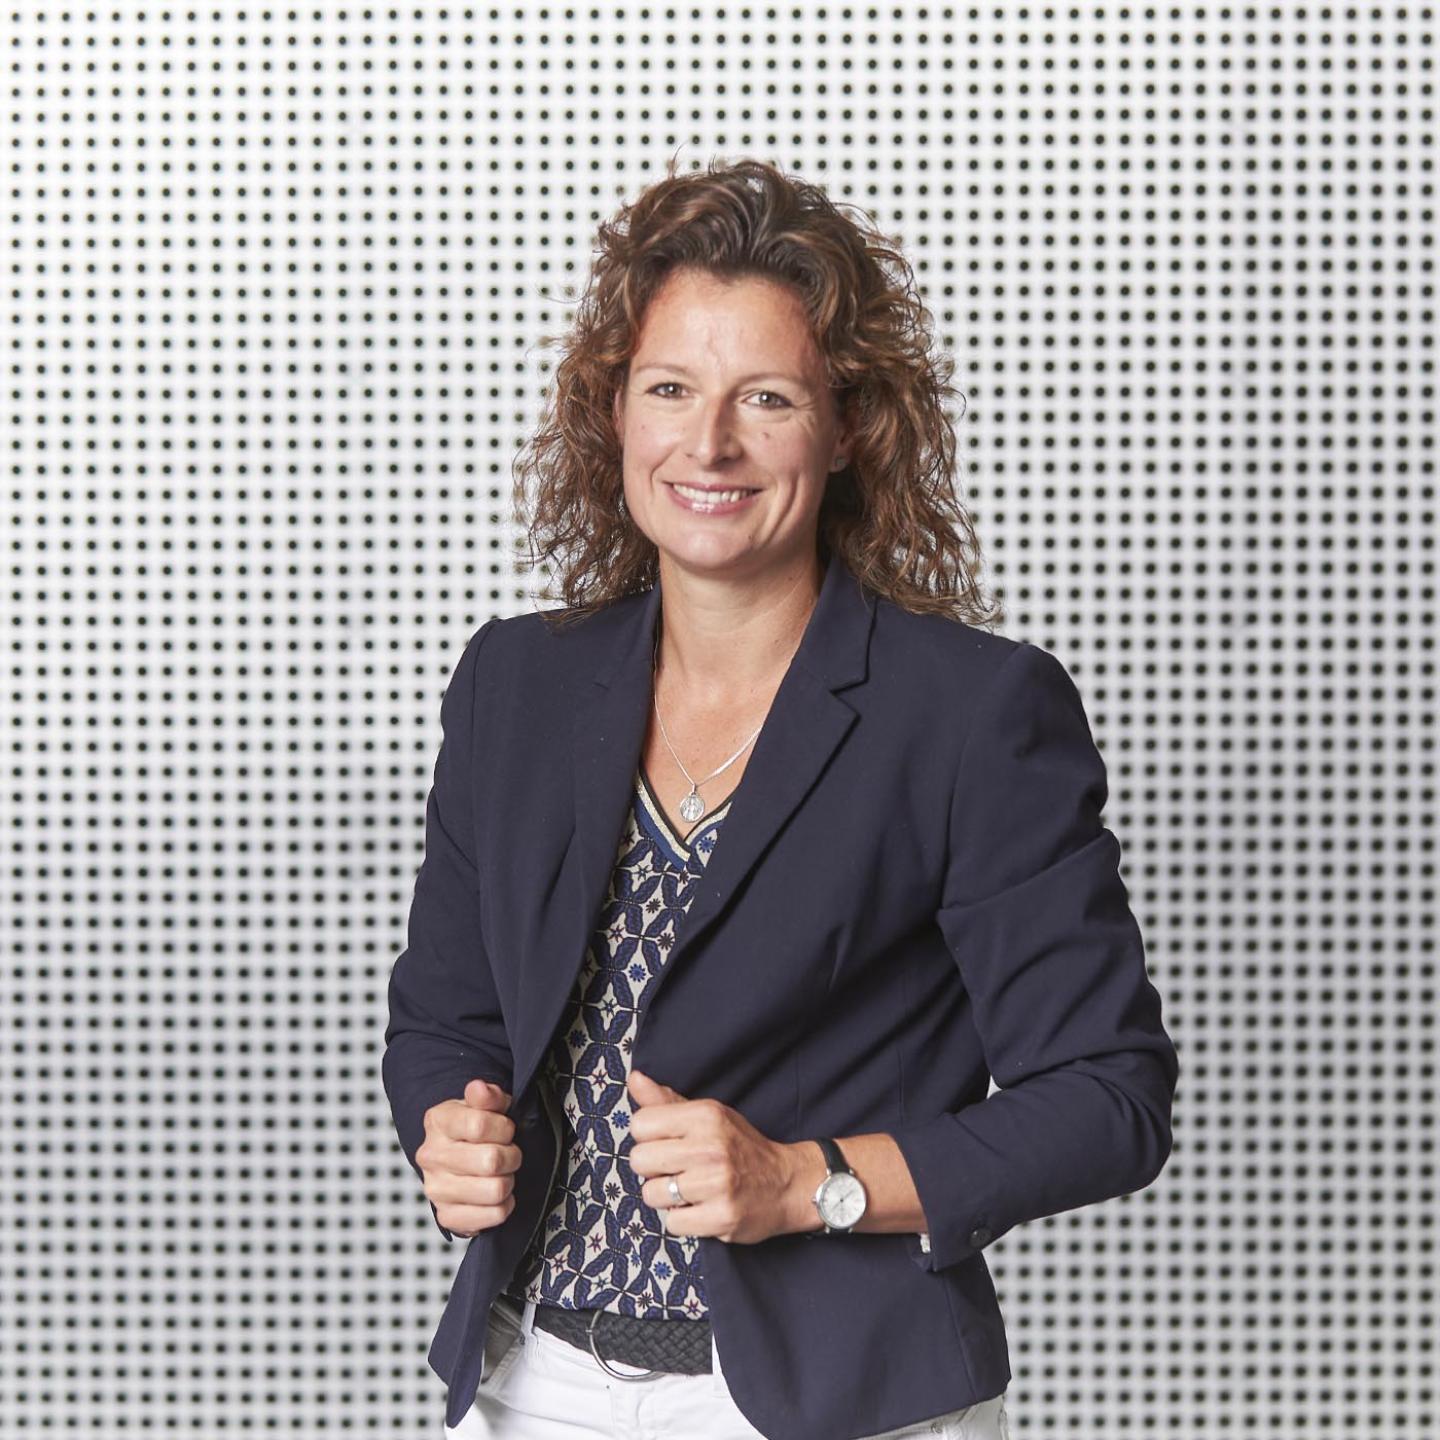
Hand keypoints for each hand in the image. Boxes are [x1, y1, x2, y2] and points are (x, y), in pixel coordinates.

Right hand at [417, 1079, 521, 1237]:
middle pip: (491, 1161)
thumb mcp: (486, 1104)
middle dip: (511, 1155)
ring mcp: (436, 1189)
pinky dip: (504, 1205)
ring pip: (495, 1190)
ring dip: (508, 1180)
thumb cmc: (477, 1129)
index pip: (479, 1125)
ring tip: (500, 1173)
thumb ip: (488, 1095)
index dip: (504, 1128)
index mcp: (438, 1121)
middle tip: (508, 1152)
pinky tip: (495, 1194)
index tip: (506, 1129)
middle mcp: (431, 1156)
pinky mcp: (447, 1216)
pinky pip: (494, 1216)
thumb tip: (479, 1088)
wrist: (456, 1156)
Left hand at [625, 1068, 795, 1244]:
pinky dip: (682, 1219)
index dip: (647, 1137)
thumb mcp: (710, 1115)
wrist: (787, 1184)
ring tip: (689, 1190)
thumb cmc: (741, 1147)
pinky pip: (671, 1223)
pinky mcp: (721, 1217)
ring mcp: (716, 1184)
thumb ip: (667, 1101)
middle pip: (640, 1160)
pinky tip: (700, 1207)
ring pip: (651, 1194)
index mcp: (706, 1116)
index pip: (641, 1124)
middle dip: (652, 1168)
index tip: (665, 1143)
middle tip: (675, 1169)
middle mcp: (710, 1147)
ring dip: (665, 1197)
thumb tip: (634, 1079)